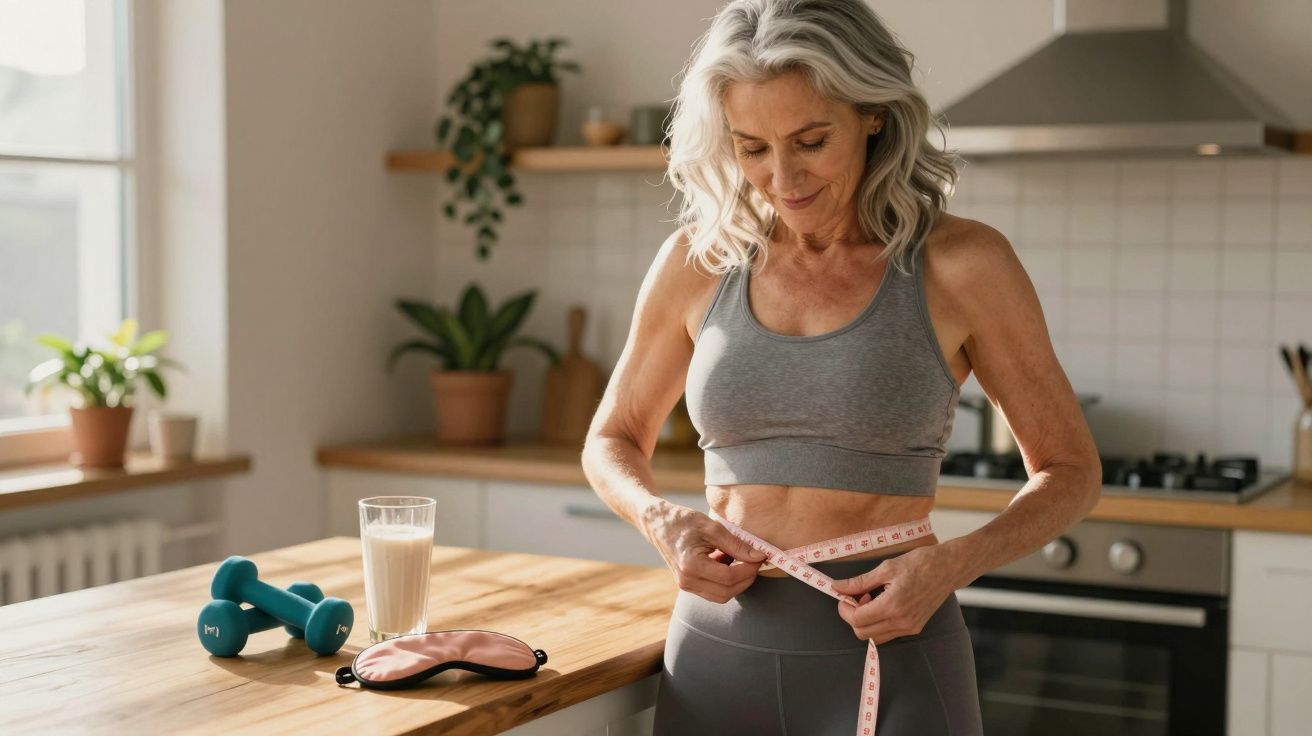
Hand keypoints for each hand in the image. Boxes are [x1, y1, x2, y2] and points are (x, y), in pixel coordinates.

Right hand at [641, 502, 766, 603]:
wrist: (658, 524)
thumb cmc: (682, 521)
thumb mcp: (711, 527)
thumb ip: (736, 544)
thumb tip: (759, 556)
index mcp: (691, 565)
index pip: (729, 577)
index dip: (748, 569)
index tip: (759, 556)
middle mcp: (687, 581)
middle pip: (727, 592)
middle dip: (746, 579)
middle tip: (755, 561)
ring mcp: (686, 585)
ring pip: (721, 596)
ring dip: (736, 582)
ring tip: (739, 559)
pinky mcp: (688, 585)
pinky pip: (713, 591)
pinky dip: (726, 581)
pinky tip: (727, 562)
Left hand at [830, 544, 957, 644]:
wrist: (949, 568)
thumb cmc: (920, 563)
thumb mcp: (886, 568)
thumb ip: (859, 582)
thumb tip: (837, 587)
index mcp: (893, 606)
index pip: (857, 619)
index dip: (844, 609)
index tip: (843, 596)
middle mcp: (901, 622)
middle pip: (862, 633)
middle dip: (853, 616)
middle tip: (857, 596)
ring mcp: (909, 628)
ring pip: (874, 637)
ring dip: (866, 621)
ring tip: (872, 599)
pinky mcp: (914, 628)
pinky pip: (887, 634)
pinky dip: (878, 623)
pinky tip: (883, 604)